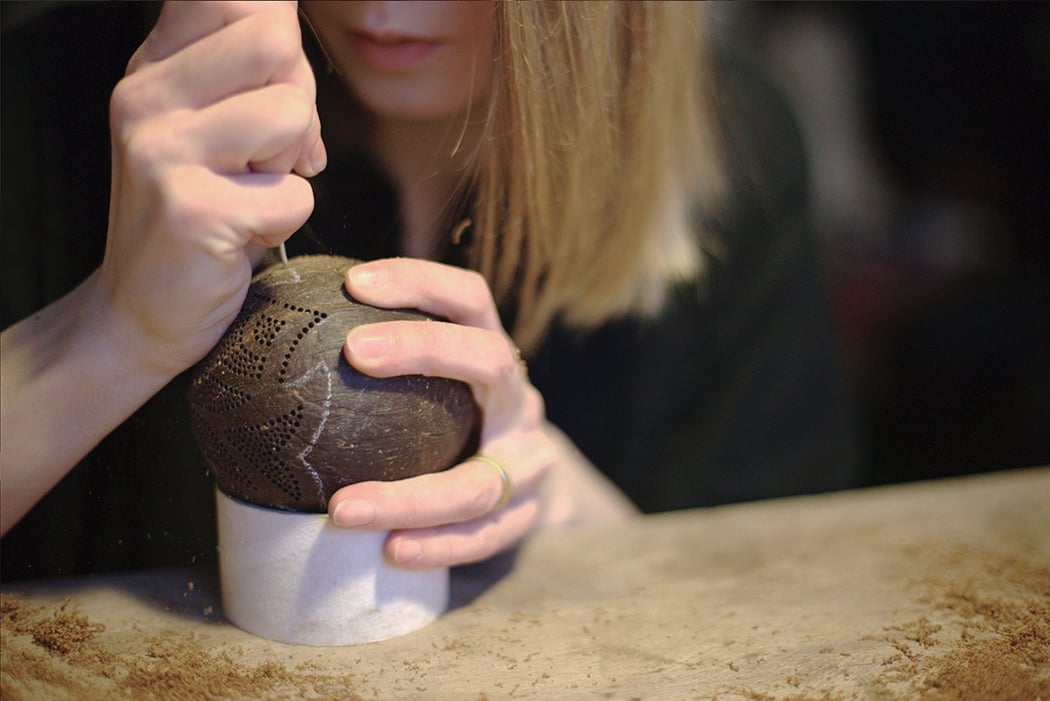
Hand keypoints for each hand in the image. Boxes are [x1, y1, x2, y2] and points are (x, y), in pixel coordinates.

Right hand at [93, 1, 323, 377]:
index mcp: (154, 67)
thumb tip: (298, 39)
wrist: (141, 309)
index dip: (281, 44)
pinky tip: (244, 235)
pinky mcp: (193, 210)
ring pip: (292, 113)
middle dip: (297, 104)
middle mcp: (146, 97)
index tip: (268, 90)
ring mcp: (163, 151)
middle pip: (274, 42)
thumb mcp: (216, 129)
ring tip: (249, 194)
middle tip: (264, 157)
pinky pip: (297, 195)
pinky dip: (286, 221)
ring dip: (291, 166)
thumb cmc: (199, 213)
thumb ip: (257, 78)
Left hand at [328, 258, 556, 568]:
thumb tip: (281, 334)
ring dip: (410, 497)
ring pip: (481, 480)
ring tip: (342, 509)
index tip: (354, 283)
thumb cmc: (456, 422)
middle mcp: (520, 400)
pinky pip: (485, 536)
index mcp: (495, 354)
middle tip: (351, 353)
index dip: (420, 282)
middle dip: (423, 348)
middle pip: (489, 360)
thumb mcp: (439, 382)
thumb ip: (386, 361)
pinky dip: (437, 545)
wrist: (529, 482)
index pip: (469, 299)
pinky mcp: (527, 516)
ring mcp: (532, 460)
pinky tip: (389, 551)